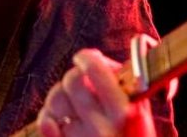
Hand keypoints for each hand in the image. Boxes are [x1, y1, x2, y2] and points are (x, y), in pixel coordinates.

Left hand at [35, 49, 154, 136]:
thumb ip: (121, 82)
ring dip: (59, 98)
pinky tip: (58, 120)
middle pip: (71, 81)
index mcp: (124, 111)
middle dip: (73, 77)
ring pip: (55, 101)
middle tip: (81, 84)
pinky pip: (45, 123)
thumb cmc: (135, 136)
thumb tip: (95, 57)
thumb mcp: (140, 108)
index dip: (86, 58)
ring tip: (72, 106)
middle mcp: (102, 127)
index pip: (94, 68)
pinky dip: (48, 118)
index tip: (84, 58)